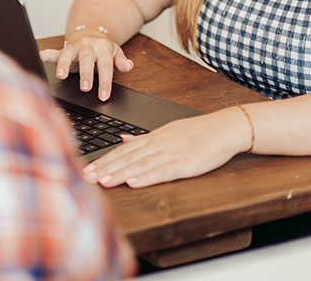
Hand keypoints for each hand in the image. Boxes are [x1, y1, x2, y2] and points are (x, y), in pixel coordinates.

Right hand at [38, 31, 133, 100]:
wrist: (91, 32)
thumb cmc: (103, 49)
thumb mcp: (115, 54)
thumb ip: (120, 61)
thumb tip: (128, 66)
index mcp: (103, 47)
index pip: (105, 66)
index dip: (105, 81)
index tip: (103, 96)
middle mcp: (88, 46)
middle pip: (87, 60)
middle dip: (85, 74)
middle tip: (85, 88)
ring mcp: (75, 47)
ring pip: (69, 54)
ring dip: (64, 65)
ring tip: (61, 76)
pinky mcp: (64, 49)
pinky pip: (54, 51)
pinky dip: (46, 54)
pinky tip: (40, 57)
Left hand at [80, 107, 251, 187]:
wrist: (224, 128)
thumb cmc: (199, 132)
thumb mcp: (168, 131)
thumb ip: (145, 138)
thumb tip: (124, 137)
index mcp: (154, 137)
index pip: (123, 149)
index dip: (104, 159)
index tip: (87, 167)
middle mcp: (158, 144)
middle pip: (127, 157)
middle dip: (105, 167)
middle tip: (85, 177)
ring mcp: (171, 153)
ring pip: (140, 164)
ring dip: (120, 173)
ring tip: (103, 181)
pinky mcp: (184, 164)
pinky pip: (162, 171)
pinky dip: (146, 177)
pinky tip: (133, 182)